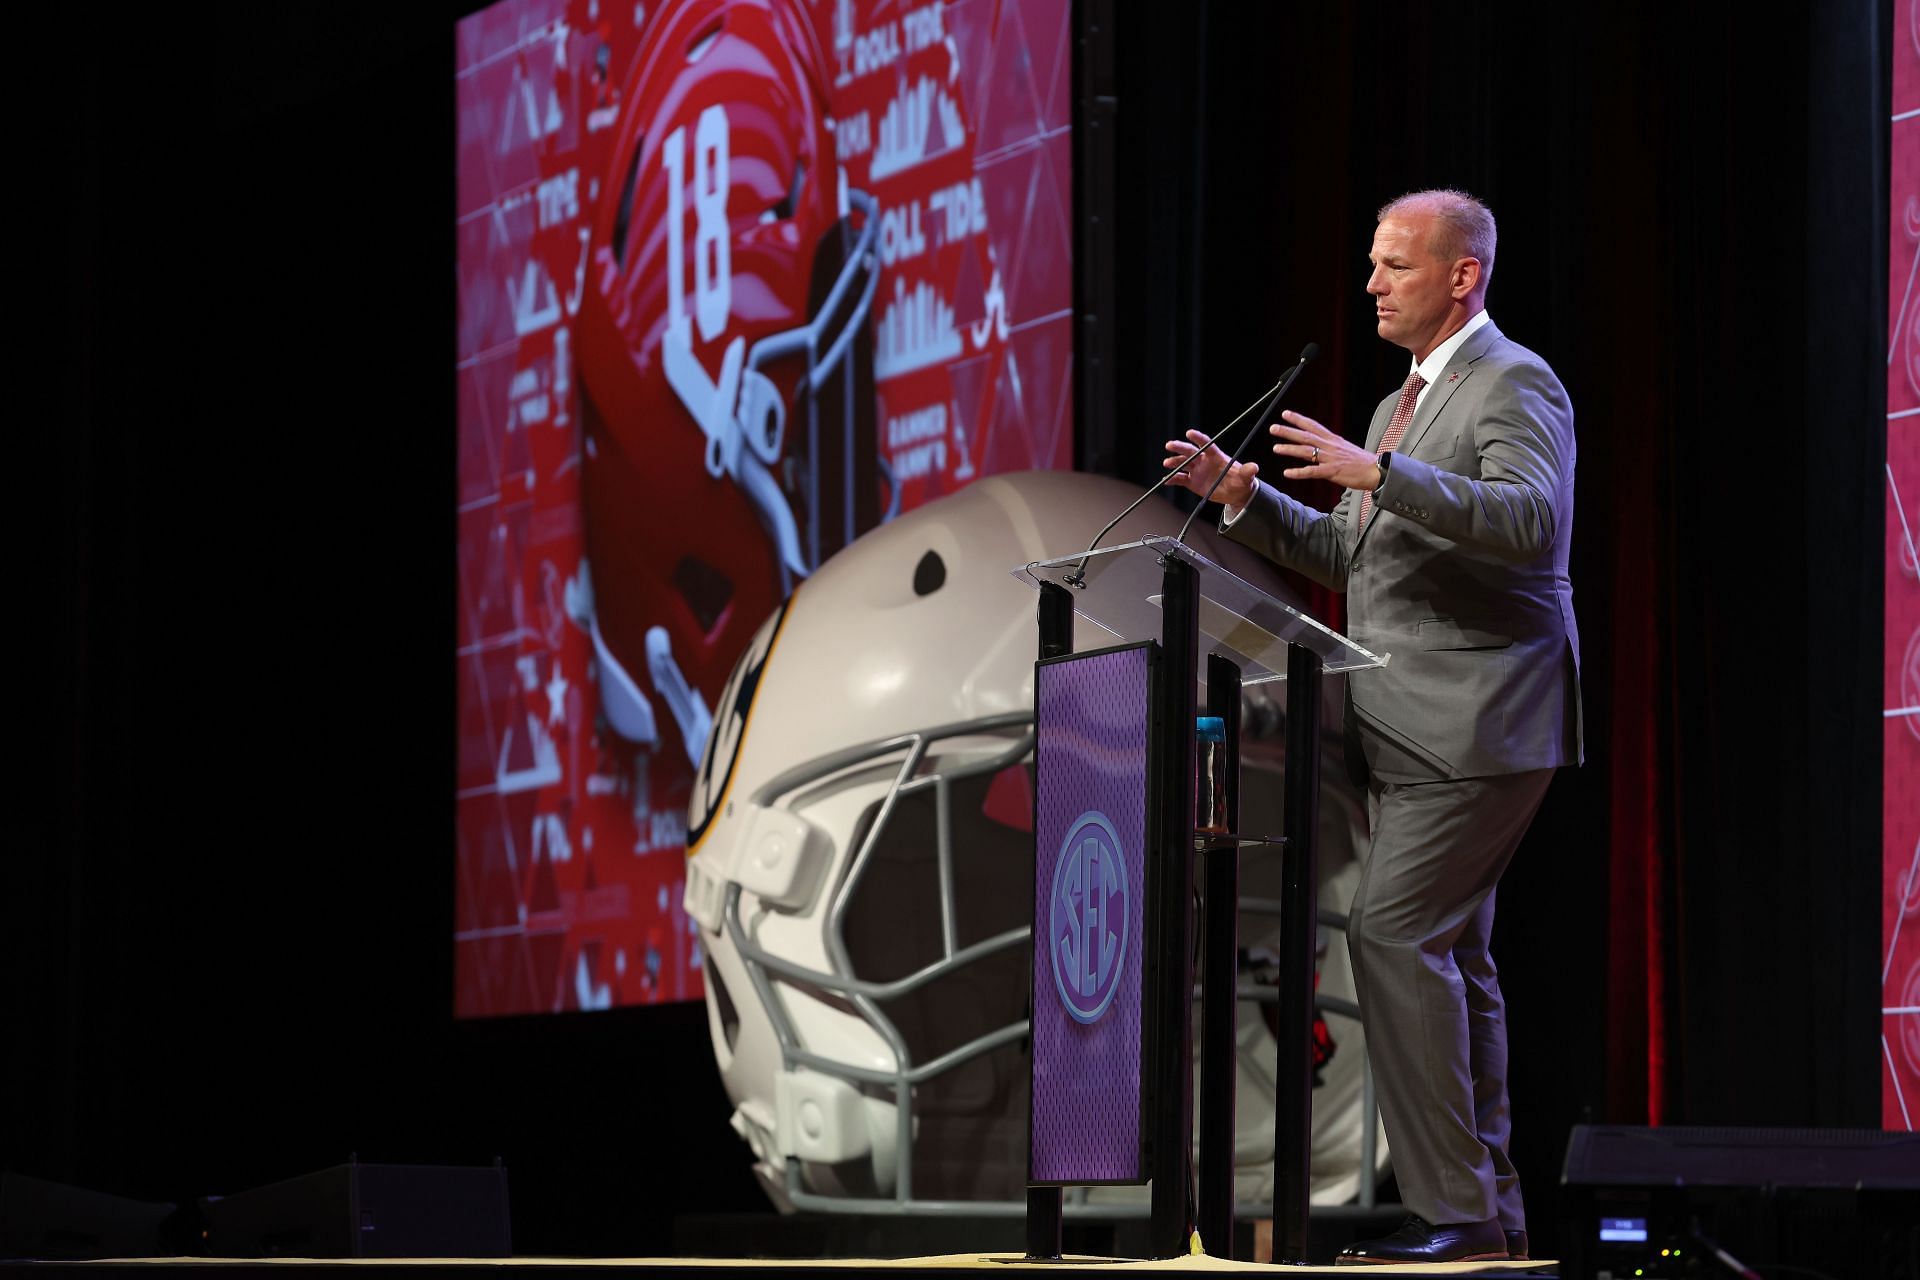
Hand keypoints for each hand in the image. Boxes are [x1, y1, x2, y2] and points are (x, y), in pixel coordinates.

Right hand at [1163, 430, 1260, 508]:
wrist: (1235, 493)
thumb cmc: (1241, 481)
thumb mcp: (1245, 478)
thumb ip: (1247, 472)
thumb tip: (1254, 467)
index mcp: (1215, 456)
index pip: (1206, 444)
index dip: (1198, 438)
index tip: (1189, 433)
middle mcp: (1204, 461)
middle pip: (1190, 451)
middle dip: (1180, 447)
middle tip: (1169, 445)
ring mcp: (1197, 471)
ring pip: (1183, 464)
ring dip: (1174, 462)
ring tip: (1167, 464)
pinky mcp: (1192, 482)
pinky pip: (1180, 479)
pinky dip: (1172, 479)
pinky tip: (1165, 481)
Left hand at [1268, 410, 1382, 490]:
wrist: (1377, 470)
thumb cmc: (1362, 462)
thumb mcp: (1344, 449)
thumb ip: (1329, 447)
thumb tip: (1317, 448)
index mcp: (1333, 440)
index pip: (1313, 426)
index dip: (1299, 419)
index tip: (1285, 414)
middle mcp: (1330, 446)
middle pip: (1306, 436)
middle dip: (1288, 431)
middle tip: (1273, 428)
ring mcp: (1331, 458)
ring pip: (1306, 452)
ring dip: (1290, 449)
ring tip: (1275, 448)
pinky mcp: (1332, 472)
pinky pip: (1312, 471)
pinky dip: (1299, 472)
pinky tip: (1287, 473)